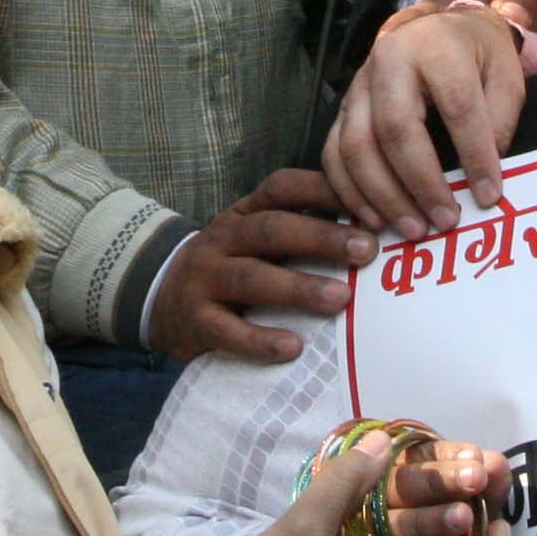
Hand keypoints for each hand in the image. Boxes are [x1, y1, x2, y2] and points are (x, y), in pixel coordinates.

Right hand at [144, 168, 374, 364]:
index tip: (370, 202)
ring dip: (298, 288)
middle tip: (367, 250)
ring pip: (251, 278)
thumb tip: (376, 227)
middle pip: (272, 230)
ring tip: (340, 298)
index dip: (324, 190)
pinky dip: (259, 340)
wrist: (160, 299)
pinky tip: (293, 347)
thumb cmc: (231, 267)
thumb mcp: (256, 239)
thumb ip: (301, 230)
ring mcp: (205, 278)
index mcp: (244, 213)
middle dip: (321, 238)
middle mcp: (223, 238)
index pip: (283, 188)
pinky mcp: (195, 320)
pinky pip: (226, 330)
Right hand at [324, 0, 536, 235]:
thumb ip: (499, 121)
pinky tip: (375, 220)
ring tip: (414, 230)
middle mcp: (388, 60)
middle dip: (420, 183)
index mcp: (436, 46)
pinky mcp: (342, 107)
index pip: (457, 107)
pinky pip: (333, 154)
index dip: (474, 155)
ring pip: (356, 146)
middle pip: (395, 128)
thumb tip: (481, 180)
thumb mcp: (505, 76)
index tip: (489, 197)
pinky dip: (350, 192)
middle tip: (444, 222)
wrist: (439, 28)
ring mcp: (358, 85)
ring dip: (383, 196)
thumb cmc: (477, 56)